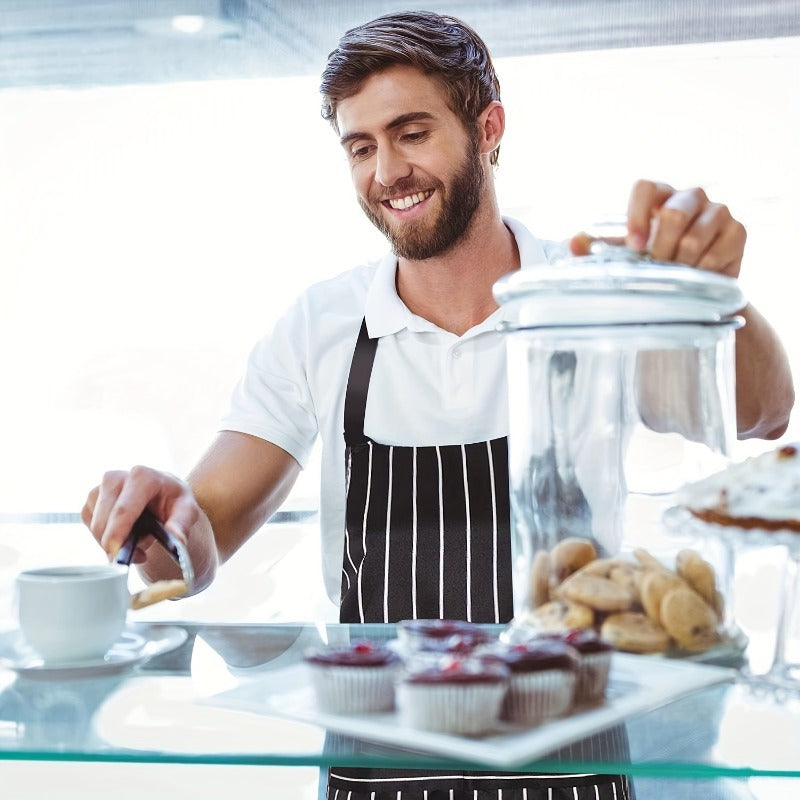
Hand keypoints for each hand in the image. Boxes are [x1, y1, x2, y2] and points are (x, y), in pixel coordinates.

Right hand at [81, 466, 199, 562]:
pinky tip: (125, 535)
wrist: (163, 494)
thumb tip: (177, 540)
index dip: (117, 532)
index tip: (116, 552)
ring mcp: (101, 487)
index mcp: (142, 476)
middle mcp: (117, 477)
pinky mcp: (92, 499)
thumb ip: (181, 525)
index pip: (124, 509)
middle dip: (116, 544)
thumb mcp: (187, 511)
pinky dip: (104, 537)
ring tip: (139, 540)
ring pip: (95, 525)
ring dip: (113, 541)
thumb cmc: (175, 502)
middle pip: (104, 520)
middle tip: (140, 555)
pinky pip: (90, 526)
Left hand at [570, 180, 746, 277]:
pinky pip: (717, 252)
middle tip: (657, 266)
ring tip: (676, 273)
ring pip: (695, 236)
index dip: (638, 215)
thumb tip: (574, 243)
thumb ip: (598, 248)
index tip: (634, 246)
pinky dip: (702, 271)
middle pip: (675, 213)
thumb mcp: (623, 256)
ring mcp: (717, 211)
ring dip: (680, 264)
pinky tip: (697, 276)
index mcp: (659, 196)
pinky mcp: (737, 231)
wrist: (693, 288)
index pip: (646, 187)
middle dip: (661, 248)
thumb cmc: (653, 263)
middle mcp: (689, 197)